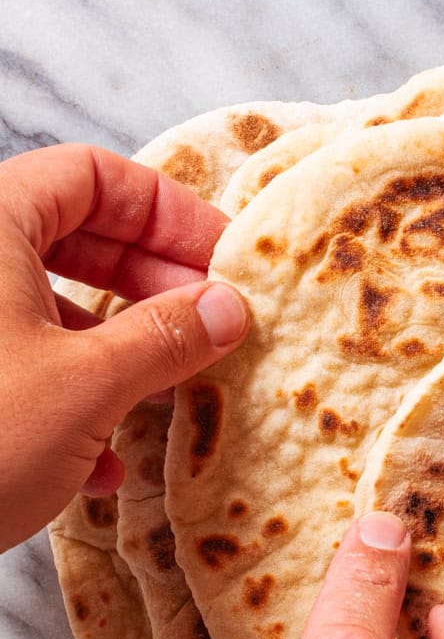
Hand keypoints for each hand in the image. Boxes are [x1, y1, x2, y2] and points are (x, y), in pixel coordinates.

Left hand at [0, 144, 248, 549]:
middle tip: (210, 323)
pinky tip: (99, 462)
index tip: (223, 262)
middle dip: (152, 283)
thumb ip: (167, 336)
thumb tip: (227, 308)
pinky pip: (19, 360)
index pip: (94, 175)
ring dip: (119, 346)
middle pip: (76, 235)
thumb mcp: (86, 385)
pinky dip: (70, 395)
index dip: (171, 213)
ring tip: (168, 390)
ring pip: (49, 304)